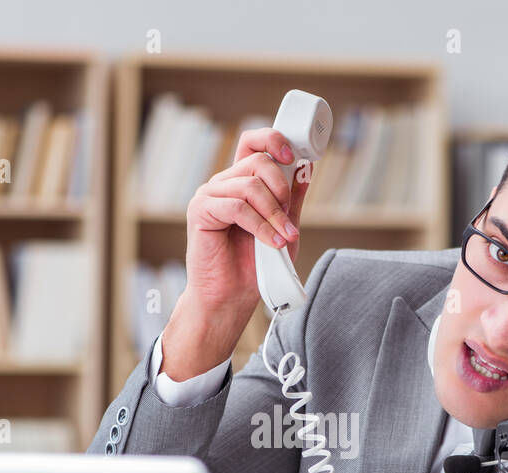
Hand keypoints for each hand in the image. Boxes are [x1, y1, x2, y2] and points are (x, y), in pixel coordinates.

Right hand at [166, 128, 312, 375]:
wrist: (231, 297)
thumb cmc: (255, 265)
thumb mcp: (284, 227)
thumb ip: (292, 198)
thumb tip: (306, 168)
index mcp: (241, 182)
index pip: (254, 144)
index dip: (274, 140)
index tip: (295, 157)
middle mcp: (224, 183)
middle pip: (257, 161)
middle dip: (281, 188)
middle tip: (289, 218)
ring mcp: (210, 195)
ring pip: (249, 185)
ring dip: (274, 214)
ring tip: (283, 239)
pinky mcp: (201, 211)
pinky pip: (237, 207)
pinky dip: (260, 225)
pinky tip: (271, 242)